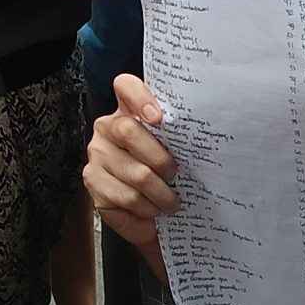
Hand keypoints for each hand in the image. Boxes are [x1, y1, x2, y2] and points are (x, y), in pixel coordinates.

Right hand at [85, 73, 178, 271]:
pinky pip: (127, 195)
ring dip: (161, 193)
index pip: (126, 86)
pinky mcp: (93, 180)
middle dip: (160, 158)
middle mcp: (108, 127)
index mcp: (130, 111)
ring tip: (171, 201)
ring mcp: (97, 153)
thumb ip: (181, 138)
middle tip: (175, 174)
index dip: (140, 97)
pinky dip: (147, 207)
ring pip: (134, 172)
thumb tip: (211, 134)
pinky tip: (152, 208)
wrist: (157, 217)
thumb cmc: (168, 178)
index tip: (159, 119)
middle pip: (128, 130)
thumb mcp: (178, 153)